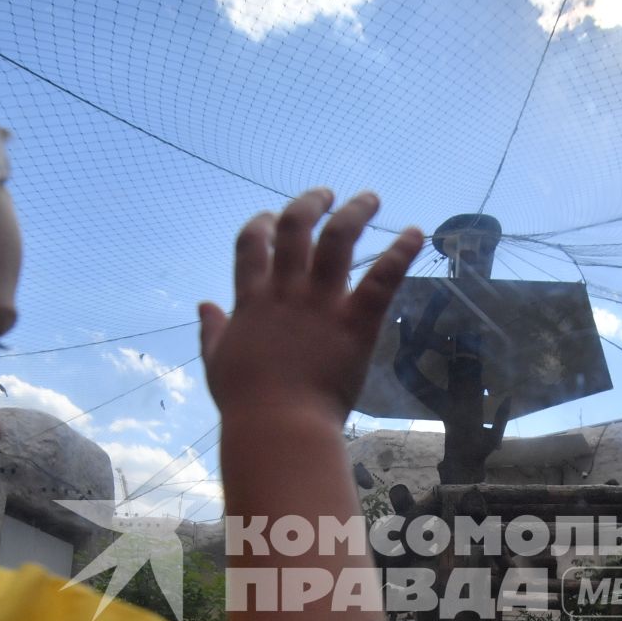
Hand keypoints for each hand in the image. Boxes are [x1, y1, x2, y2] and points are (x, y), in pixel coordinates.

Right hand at [199, 188, 422, 421]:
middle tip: (326, 193)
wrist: (279, 426)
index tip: (271, 216)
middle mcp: (286, 291)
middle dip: (310, 202)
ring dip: (355, 211)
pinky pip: (383, 277)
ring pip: (337, 238)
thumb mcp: (217, 363)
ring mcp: (321, 303)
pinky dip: (402, 251)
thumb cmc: (246, 403)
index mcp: (252, 300)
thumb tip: (204, 306)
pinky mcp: (356, 321)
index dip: (262, 224)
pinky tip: (416, 233)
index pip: (252, 244)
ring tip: (369, 198)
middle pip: (295, 227)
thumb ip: (212, 331)